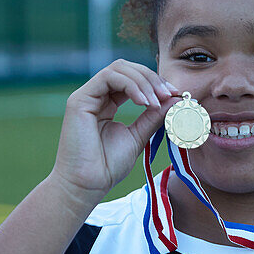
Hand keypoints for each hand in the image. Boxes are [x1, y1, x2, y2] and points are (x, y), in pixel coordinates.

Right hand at [50, 60, 179, 209]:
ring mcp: (87, 96)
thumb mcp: (138, 136)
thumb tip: (174, 99)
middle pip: (127, 68)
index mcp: (108, 104)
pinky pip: (108, 77)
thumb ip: (153, 116)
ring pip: (118, 69)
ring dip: (143, 81)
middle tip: (169, 94)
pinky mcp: (79, 99)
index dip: (155, 82)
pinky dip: (131, 85)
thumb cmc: (108, 166)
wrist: (87, 185)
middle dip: (151, 78)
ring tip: (156, 102)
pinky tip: (144, 102)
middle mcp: (96, 96)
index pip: (133, 79)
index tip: (175, 95)